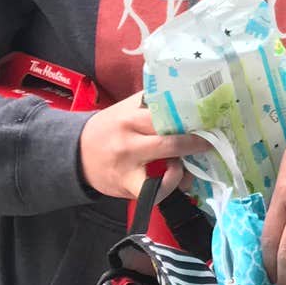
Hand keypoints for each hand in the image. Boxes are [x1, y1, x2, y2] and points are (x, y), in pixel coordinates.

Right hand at [78, 91, 209, 199]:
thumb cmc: (109, 128)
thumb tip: (185, 91)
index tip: (207, 119)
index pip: (166, 117)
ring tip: (188, 167)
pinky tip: (176, 180)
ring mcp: (129, 168)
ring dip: (184, 171)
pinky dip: (170, 188)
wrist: (76, 154)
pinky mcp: (128, 187)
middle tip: (210, 142)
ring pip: (165, 173)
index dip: (190, 119)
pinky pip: (155, 193)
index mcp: (130, 119)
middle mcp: (130, 143)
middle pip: (170, 144)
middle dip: (195, 144)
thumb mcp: (125, 108)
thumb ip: (151, 100)